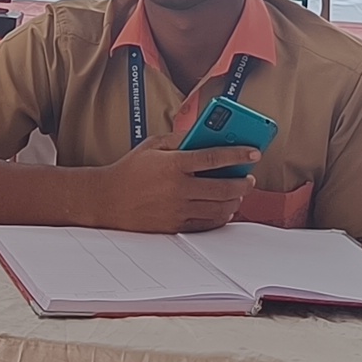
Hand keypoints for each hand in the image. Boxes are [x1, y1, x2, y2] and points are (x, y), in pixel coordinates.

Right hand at [88, 131, 255, 233]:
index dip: (238, 154)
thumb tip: (207, 135)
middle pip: (224, 187)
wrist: (107, 200)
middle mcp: (178, 188)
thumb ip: (181, 138)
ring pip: (219, 208)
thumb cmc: (130, 170)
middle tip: (249, 178)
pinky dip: (221, 216)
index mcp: (173, 164)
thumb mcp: (153, 145)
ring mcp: (178, 210)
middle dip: (243, 182)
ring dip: (235, 200)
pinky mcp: (175, 226)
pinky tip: (225, 209)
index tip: (254, 152)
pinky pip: (207, 224)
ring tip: (238, 193)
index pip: (215, 157)